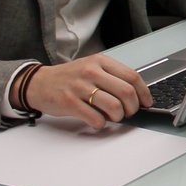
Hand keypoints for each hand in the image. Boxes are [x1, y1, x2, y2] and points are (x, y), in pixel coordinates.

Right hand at [24, 55, 150, 128]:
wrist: (39, 83)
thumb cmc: (69, 78)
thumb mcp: (92, 68)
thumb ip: (112, 77)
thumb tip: (136, 94)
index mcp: (100, 61)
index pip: (132, 76)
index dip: (143, 93)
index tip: (146, 102)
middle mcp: (91, 72)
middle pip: (126, 92)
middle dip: (133, 107)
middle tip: (129, 112)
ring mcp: (80, 87)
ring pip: (113, 106)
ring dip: (118, 117)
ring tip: (113, 117)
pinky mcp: (70, 102)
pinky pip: (95, 118)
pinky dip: (101, 124)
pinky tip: (97, 120)